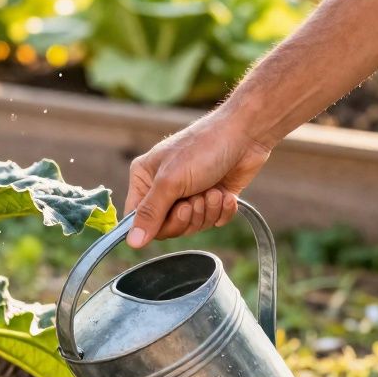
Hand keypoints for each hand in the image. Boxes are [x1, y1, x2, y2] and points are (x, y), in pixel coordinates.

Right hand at [123, 110, 272, 247]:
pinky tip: (226, 194)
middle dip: (186, 216)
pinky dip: (221, 211)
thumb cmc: (203, 148)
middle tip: (195, 200)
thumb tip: (132, 242)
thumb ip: (150, 213)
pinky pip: (212, 221)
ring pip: (191, 225)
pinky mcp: (212, 198)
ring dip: (206, 211)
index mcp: (145, 178)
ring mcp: (189, 193)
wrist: (246, 134)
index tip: (174, 212)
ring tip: (213, 191)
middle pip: (166, 226)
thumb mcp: (170, 182)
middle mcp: (164, 187)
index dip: (154, 224)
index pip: (137, 218)